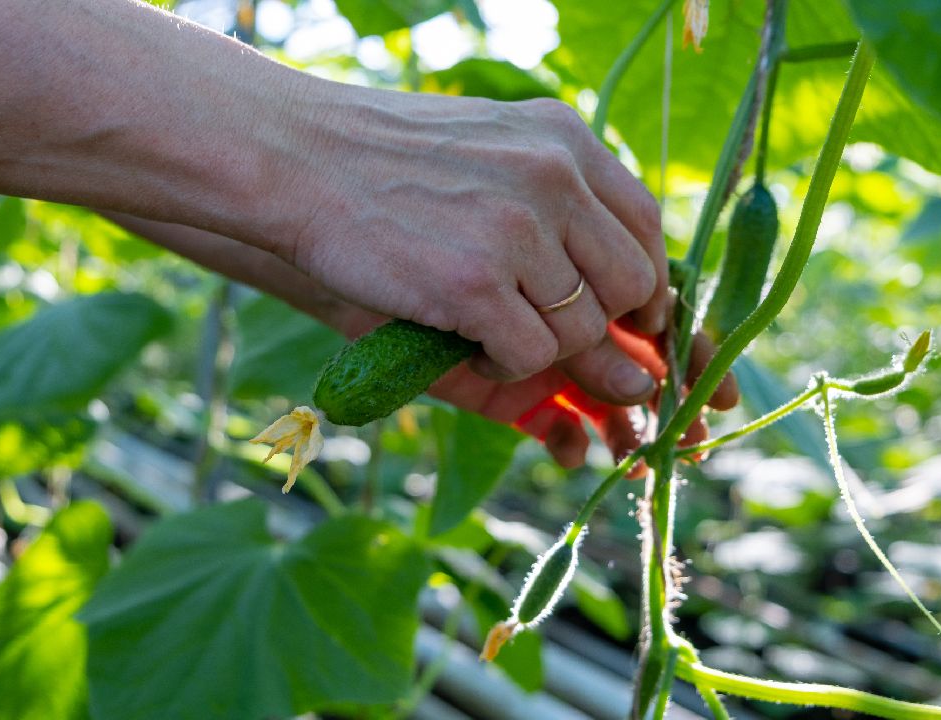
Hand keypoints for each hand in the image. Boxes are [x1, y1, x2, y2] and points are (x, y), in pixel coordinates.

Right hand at [275, 89, 668, 381]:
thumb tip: (628, 298)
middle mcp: (553, 178)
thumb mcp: (491, 153)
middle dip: (601, 325)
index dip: (643, 281)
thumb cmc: (389, 162)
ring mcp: (515, 231)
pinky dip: (502, 366)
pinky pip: (529, 356)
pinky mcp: (473, 284)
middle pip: (628, 284)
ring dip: (541, 348)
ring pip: (580, 330)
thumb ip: (561, 206)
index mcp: (564, 139)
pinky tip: (466, 343)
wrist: (297, 157)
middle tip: (549, 329)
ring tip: (489, 330)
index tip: (624, 312)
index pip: (644, 224)